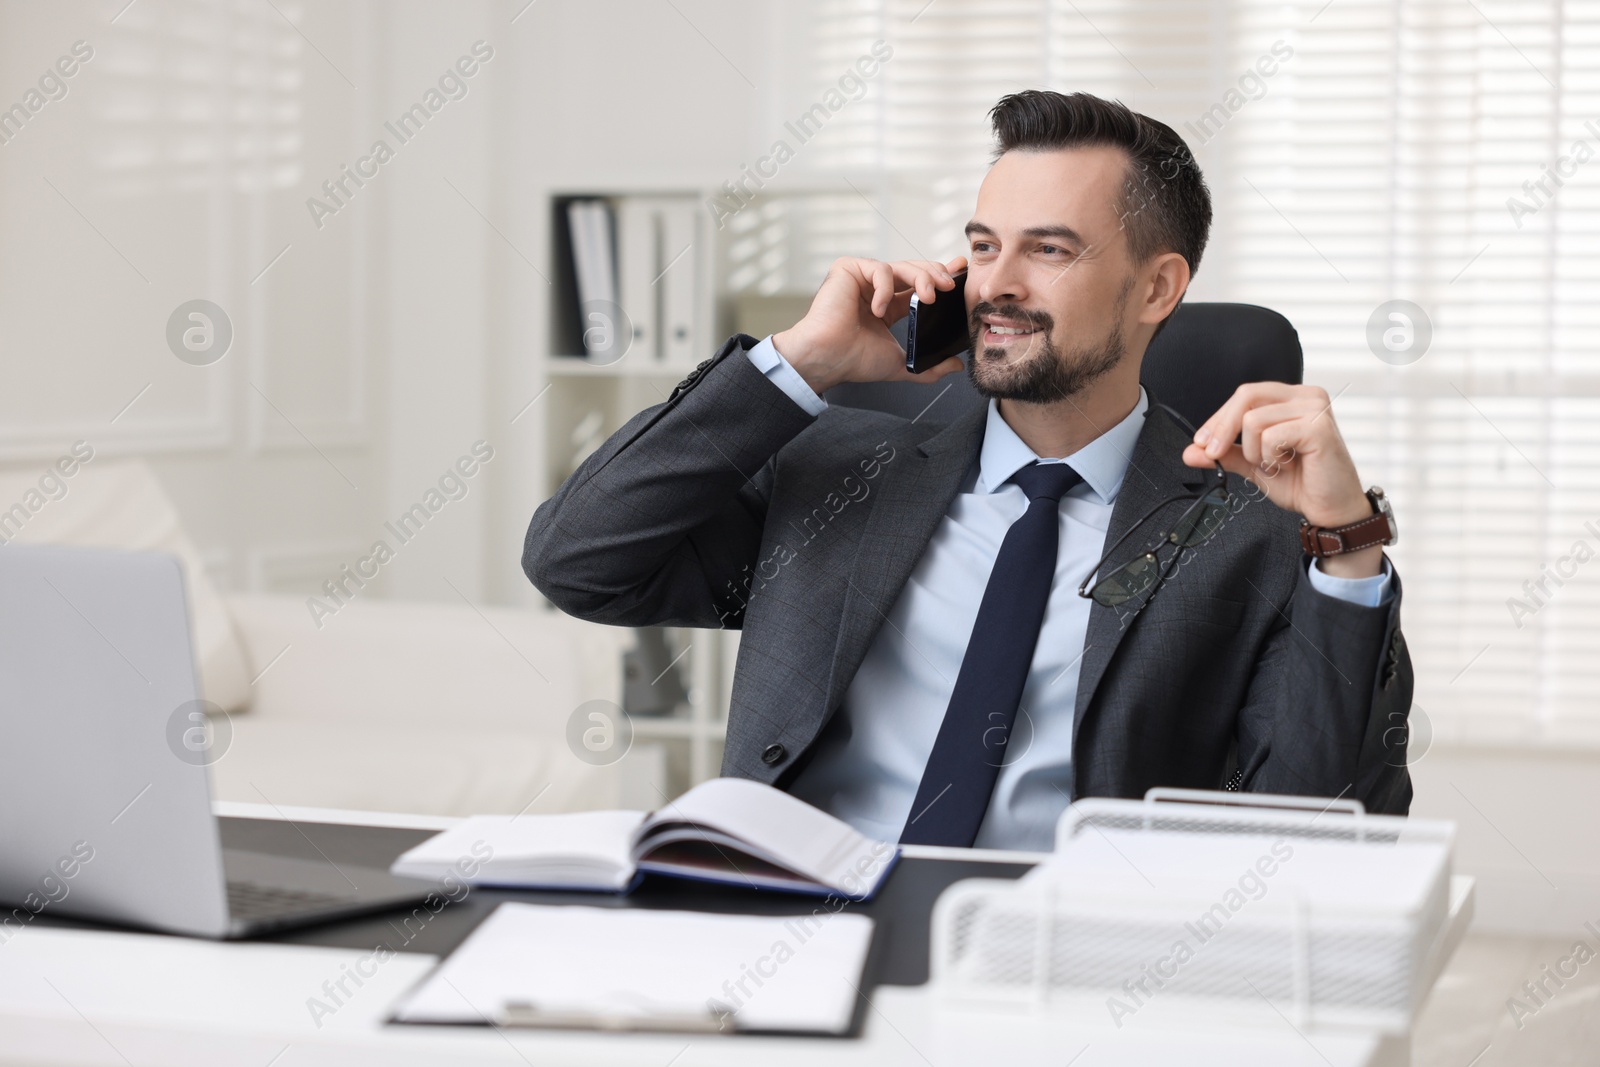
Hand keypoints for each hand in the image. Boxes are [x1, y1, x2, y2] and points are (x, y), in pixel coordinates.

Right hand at [772, 256, 967, 393]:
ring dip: (921, 277)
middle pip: (913, 270)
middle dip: (935, 274)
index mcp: (887, 306)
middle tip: (949, 286)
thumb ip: (929, 368)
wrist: (829, 358)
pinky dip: (884, 287)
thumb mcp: (901, 364)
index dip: (939, 277)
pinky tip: (879, 310)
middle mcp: (875, 289)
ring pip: (900, 265)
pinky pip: (878, 268)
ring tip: (930, 295)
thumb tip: (956, 366)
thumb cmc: (854, 360)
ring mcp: (861, 278)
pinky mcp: (847, 269)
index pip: (918, 285)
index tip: (959, 275)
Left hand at [1181, 383, 1382, 578]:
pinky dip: (1269, 457)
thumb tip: (1190, 452)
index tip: (1201, 443)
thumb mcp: (1254, 464)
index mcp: (1292, 398)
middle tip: (1214, 453)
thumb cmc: (1302, 484)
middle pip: (1246, 397)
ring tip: (1274, 465)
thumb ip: (1226, 454)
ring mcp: (1315, 408)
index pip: (1245, 395)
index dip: (1218, 418)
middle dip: (1222, 428)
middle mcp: (1307, 395)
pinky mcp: (1318, 426)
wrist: (1330, 510)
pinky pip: (1271, 436)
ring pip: (1254, 419)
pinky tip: (1287, 466)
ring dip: (1253, 451)